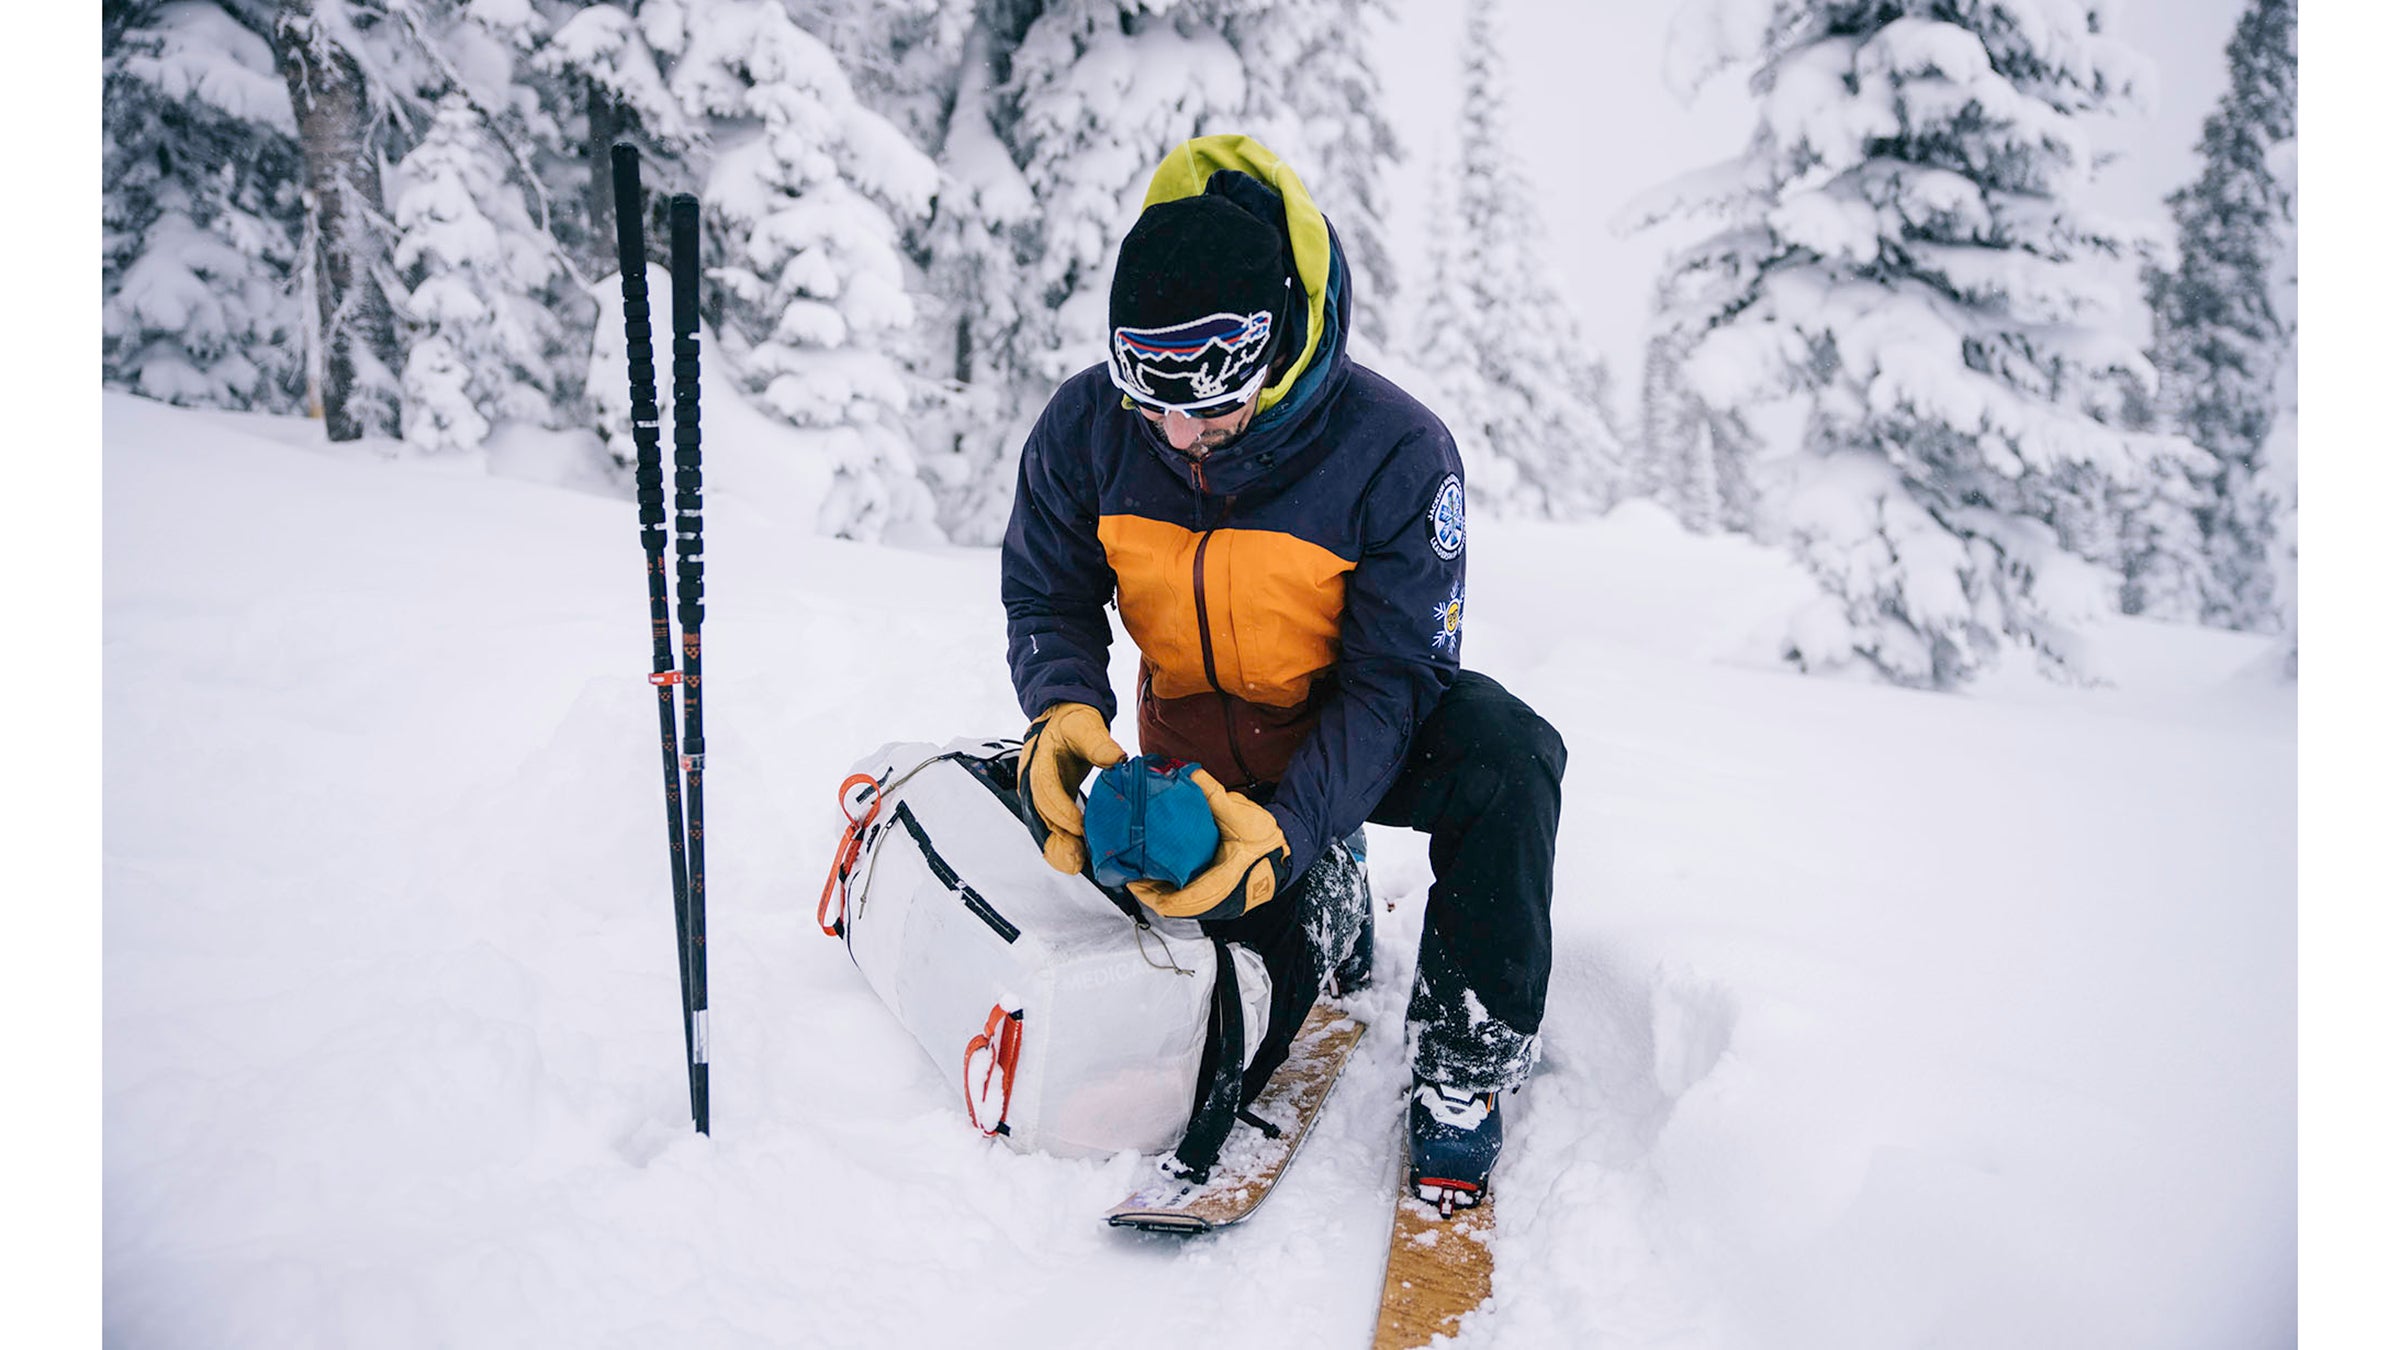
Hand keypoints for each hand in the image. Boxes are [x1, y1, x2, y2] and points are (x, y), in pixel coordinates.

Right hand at [1016, 703, 1126, 873]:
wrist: (1062, 717)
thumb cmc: (1073, 721)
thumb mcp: (1086, 725)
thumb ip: (1099, 743)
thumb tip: (1116, 759)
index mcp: (1038, 759)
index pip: (1046, 788)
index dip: (1061, 809)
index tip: (1080, 825)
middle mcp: (1032, 780)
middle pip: (1040, 814)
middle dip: (1056, 839)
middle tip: (1074, 860)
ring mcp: (1038, 793)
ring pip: (1043, 824)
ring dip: (1057, 846)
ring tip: (1074, 865)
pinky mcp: (1049, 802)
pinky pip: (1050, 825)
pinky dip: (1060, 842)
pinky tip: (1075, 858)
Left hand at [1128, 769, 1289, 919]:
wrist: (1287, 849)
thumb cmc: (1266, 839)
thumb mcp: (1241, 814)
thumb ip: (1213, 793)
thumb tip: (1189, 772)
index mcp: (1224, 882)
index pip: (1182, 901)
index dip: (1154, 895)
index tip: (1134, 882)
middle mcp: (1220, 900)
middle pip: (1175, 906)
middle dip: (1150, 893)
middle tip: (1129, 875)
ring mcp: (1221, 903)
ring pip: (1182, 906)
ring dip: (1160, 892)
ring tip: (1139, 875)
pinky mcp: (1220, 898)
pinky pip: (1189, 900)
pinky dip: (1172, 891)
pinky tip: (1160, 876)